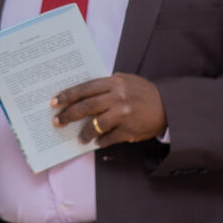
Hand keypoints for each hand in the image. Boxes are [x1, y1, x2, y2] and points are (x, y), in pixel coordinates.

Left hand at [51, 73, 167, 146]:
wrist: (168, 106)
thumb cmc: (143, 92)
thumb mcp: (125, 80)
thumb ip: (106, 84)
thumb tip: (82, 93)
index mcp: (114, 83)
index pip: (85, 88)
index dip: (67, 95)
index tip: (54, 102)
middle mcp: (117, 97)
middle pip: (86, 106)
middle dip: (68, 115)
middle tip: (57, 122)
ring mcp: (123, 115)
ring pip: (95, 125)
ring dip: (84, 133)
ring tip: (79, 137)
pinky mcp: (129, 130)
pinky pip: (108, 138)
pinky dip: (100, 141)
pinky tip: (96, 142)